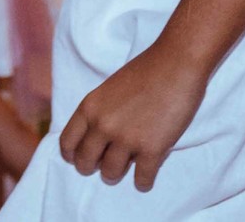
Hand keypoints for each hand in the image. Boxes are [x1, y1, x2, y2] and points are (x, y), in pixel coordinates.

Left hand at [57, 43, 208, 192]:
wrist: (177, 63)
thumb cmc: (146, 70)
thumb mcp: (109, 89)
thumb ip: (99, 112)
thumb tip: (97, 139)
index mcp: (90, 107)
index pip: (67, 143)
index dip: (72, 155)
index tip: (79, 159)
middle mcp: (103, 125)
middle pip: (85, 163)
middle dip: (94, 167)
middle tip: (105, 165)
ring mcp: (126, 139)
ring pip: (111, 174)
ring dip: (118, 174)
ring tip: (127, 167)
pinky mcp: (151, 149)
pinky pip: (141, 180)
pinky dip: (143, 181)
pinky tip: (145, 177)